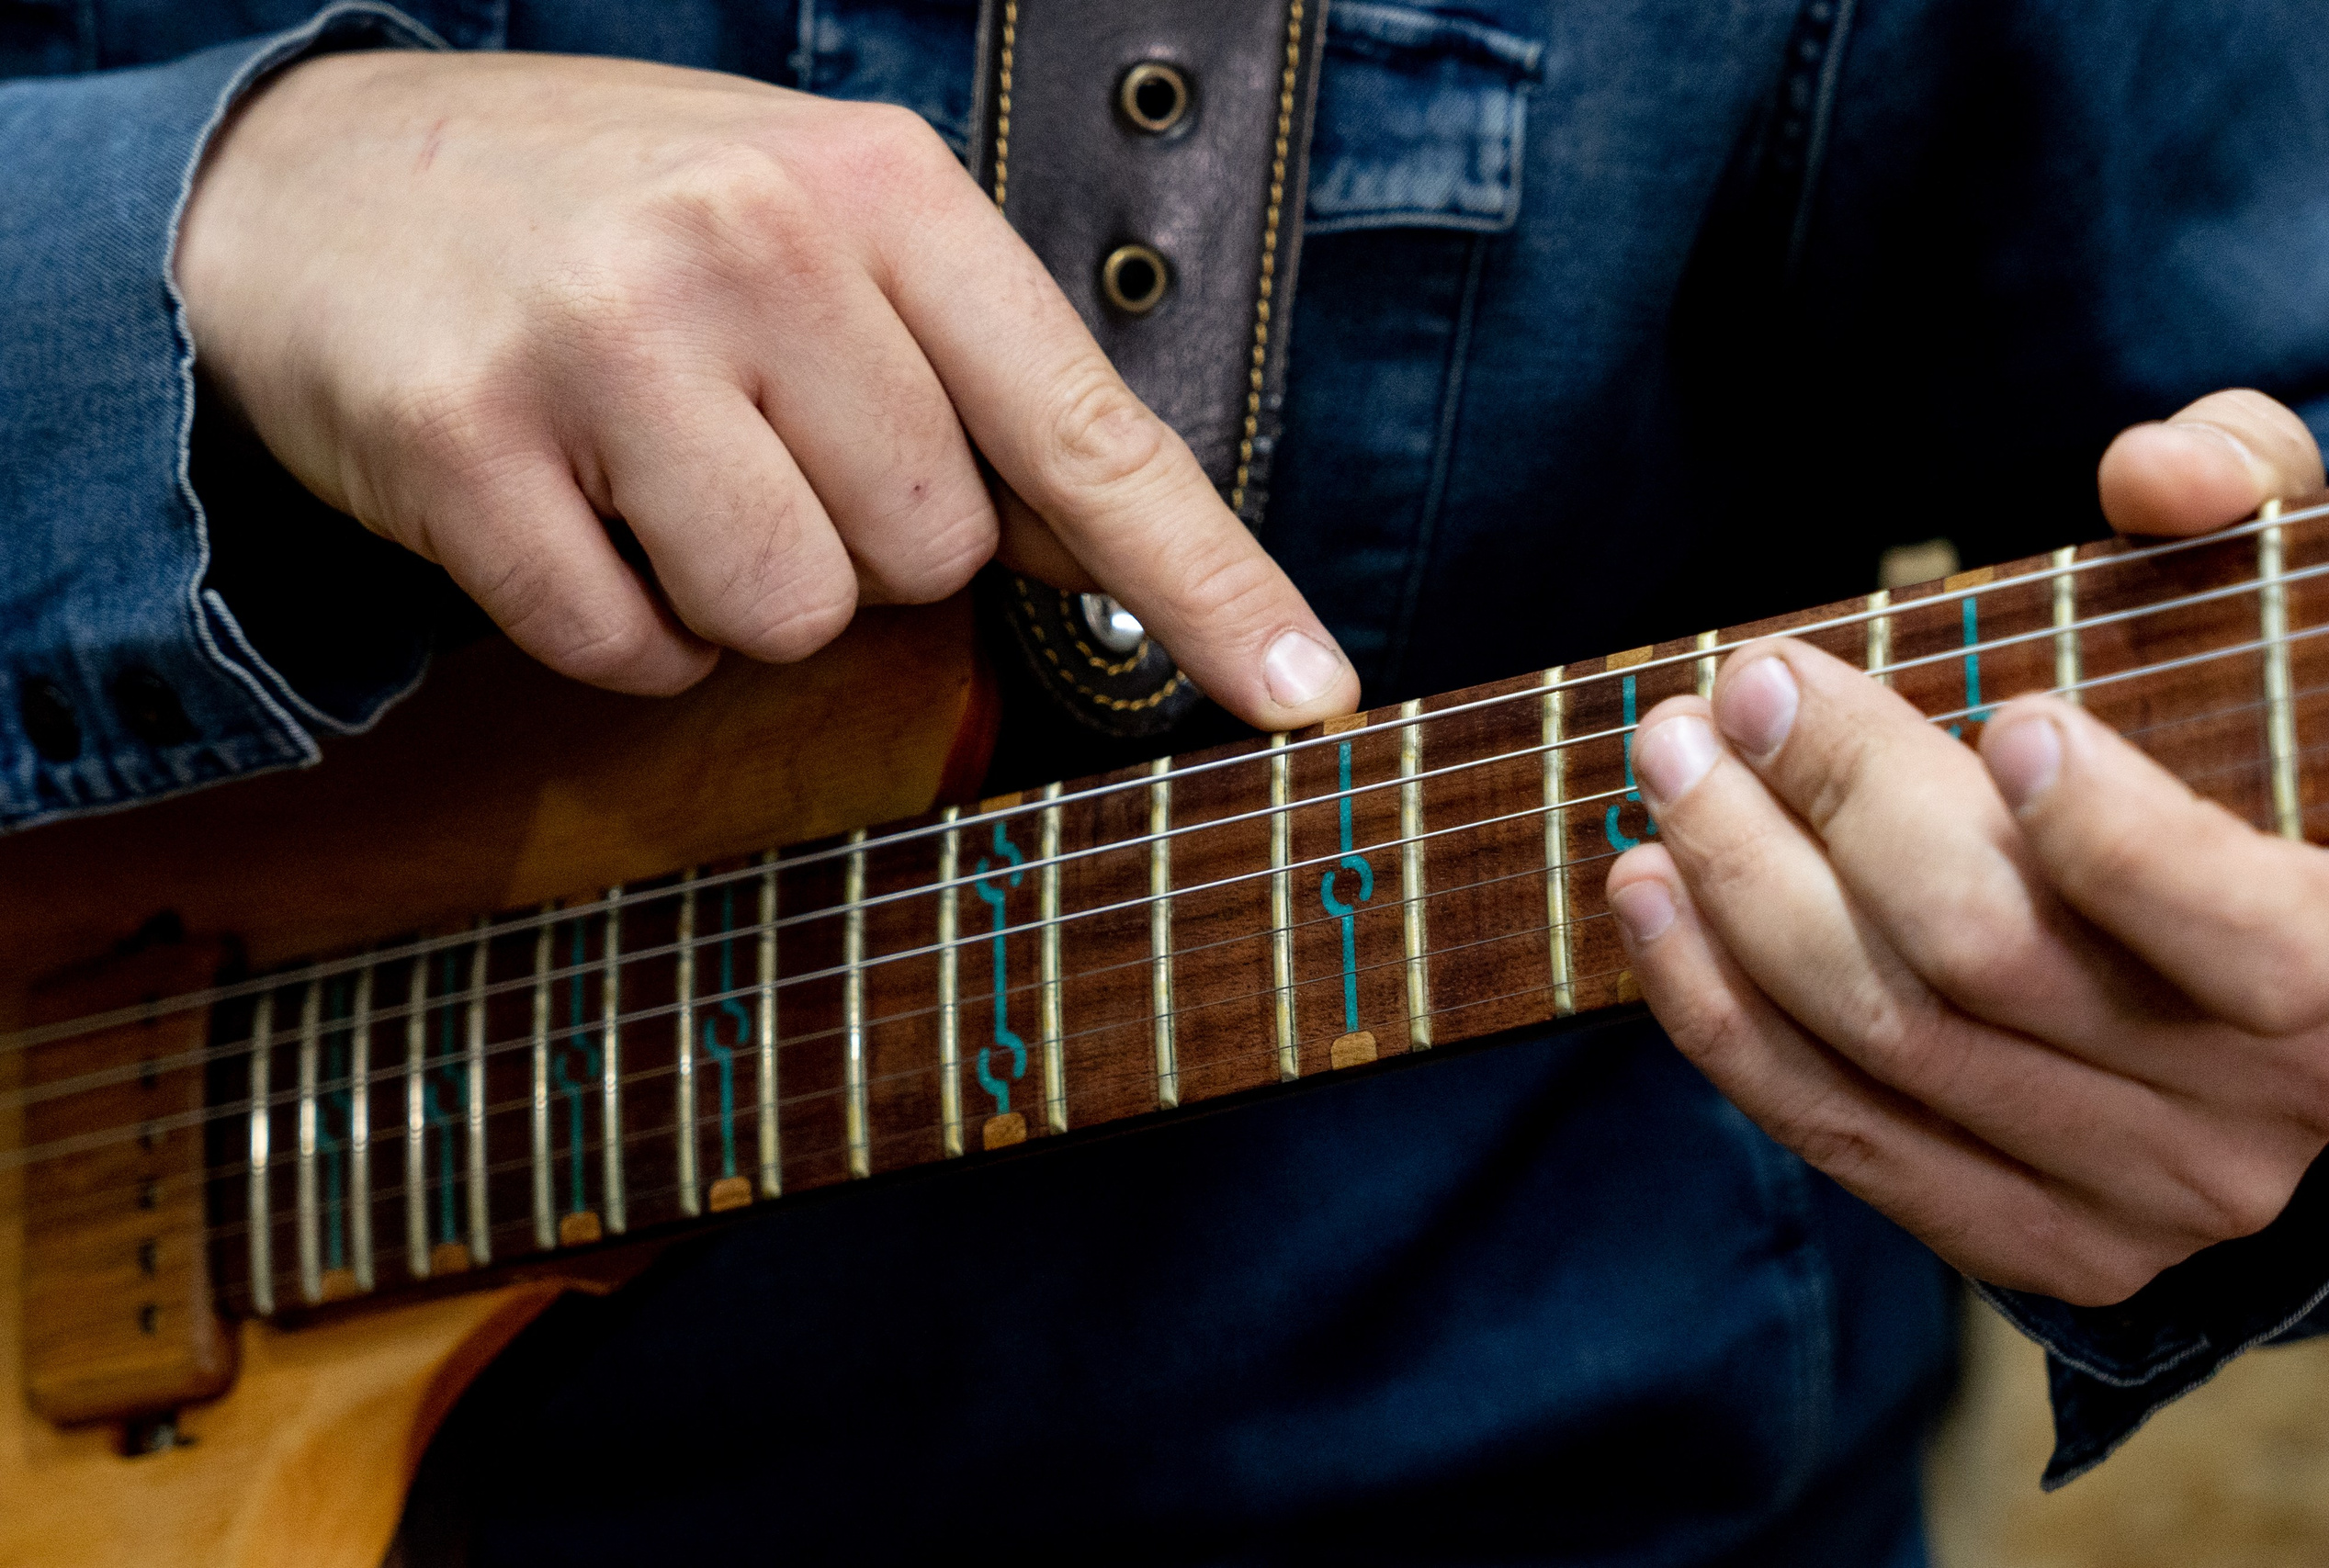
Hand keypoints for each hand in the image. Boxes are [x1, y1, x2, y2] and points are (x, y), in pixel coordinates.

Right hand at [175, 50, 1357, 725]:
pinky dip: (620, 627)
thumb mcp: (818, 227)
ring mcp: (606, 345)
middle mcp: (757, 247)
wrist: (318, 179)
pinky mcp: (468, 450)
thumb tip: (1124, 560)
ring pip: (795, 621)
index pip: (1089, 429)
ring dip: (743, 594)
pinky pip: (636, 655)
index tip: (1311, 703)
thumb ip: (971, 380)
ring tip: (658, 473)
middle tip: (750, 437)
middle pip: (933, 555)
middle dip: (860, 539)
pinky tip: (568, 510)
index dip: (1212, 585)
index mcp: (878, 190)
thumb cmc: (614, 220)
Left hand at [1605, 389, 2328, 1304]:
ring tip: (1668, 776)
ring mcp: (2142, 1200)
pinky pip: (1849, 1139)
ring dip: (1748, 899)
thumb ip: (2268, 526)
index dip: (2118, 837)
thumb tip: (2153, 470)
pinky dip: (1726, 1023)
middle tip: (1739, 694)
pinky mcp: (2042, 1246)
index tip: (2010, 716)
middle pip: (1995, 963)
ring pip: (1895, 1048)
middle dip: (1842, 809)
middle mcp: (2257, 1120)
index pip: (2245, 939)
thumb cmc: (2316, 800)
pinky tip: (1653, 907)